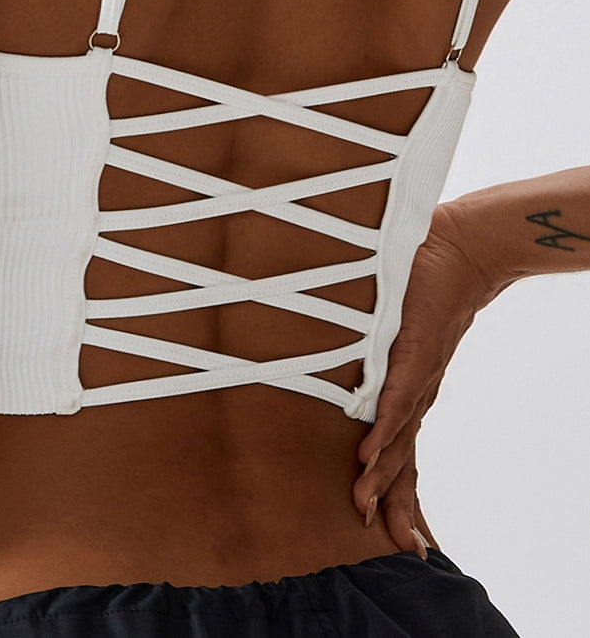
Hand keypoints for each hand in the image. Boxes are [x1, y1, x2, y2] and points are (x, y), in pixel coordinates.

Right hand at [350, 202, 502, 552]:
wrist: (464, 249)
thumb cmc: (427, 282)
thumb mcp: (392, 325)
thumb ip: (364, 342)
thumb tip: (332, 345)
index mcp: (411, 391)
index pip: (403, 453)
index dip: (399, 495)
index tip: (401, 537)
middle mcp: (417, 392)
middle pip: (403, 460)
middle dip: (396, 505)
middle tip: (393, 547)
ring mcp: (416, 374)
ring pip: (398, 436)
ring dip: (381, 476)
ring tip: (362, 508)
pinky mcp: (414, 351)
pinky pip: (396, 396)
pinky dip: (384, 428)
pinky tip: (369, 455)